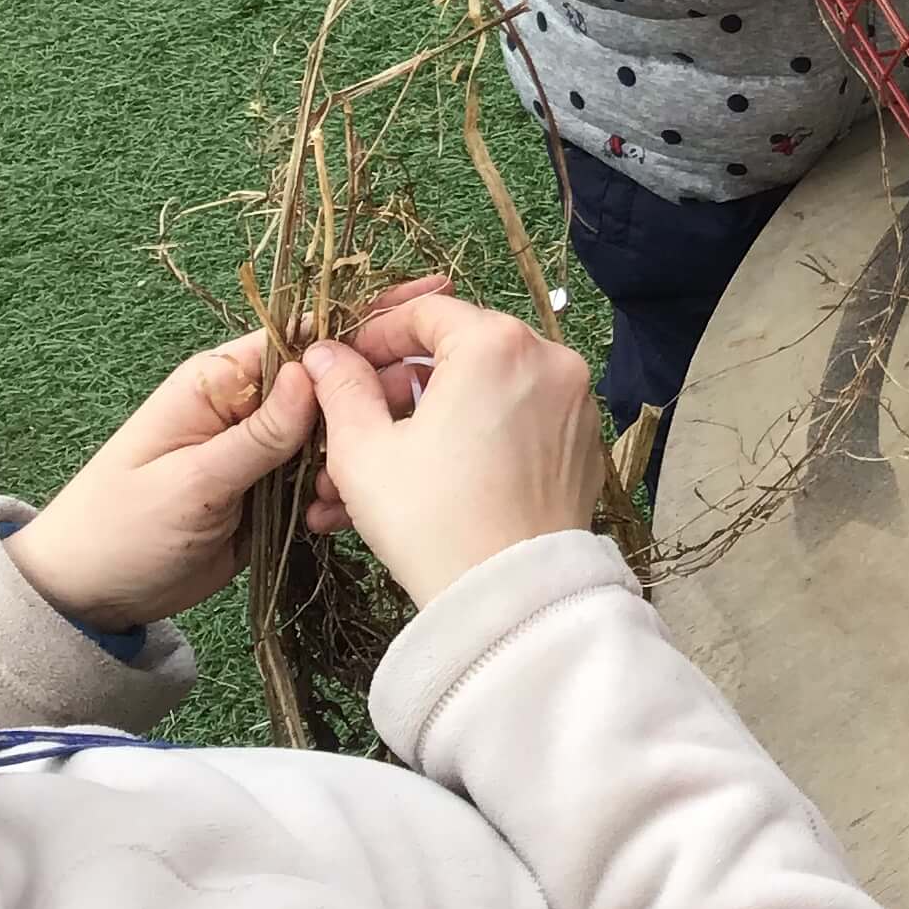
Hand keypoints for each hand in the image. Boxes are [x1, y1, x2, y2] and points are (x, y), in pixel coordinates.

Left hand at [4, 286, 433, 629]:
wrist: (87, 598)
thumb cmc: (120, 529)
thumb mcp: (189, 482)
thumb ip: (257, 434)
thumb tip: (315, 371)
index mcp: (218, 382)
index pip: (299, 336)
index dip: (361, 320)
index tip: (425, 305)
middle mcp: (246, 406)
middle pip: (329, 381)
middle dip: (374, 391)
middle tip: (421, 407)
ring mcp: (262, 450)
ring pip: (335, 431)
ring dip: (359, 450)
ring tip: (373, 477)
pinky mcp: (272, 492)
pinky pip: (323, 476)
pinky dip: (342, 489)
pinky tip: (351, 510)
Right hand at [301, 288, 605, 608]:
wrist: (510, 596)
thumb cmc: (431, 517)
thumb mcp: (364, 451)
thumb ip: (341, 389)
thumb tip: (325, 354)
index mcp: (498, 344)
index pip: (427, 313)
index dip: (375, 335)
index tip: (343, 366)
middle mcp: (549, 359)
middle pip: (458, 354)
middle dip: (396, 392)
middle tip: (350, 430)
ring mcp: (573, 402)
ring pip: (483, 396)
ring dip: (424, 426)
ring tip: (370, 475)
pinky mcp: (583, 443)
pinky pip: (515, 425)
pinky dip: (470, 442)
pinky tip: (424, 484)